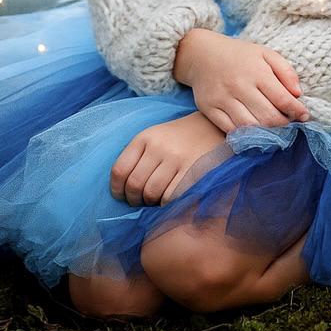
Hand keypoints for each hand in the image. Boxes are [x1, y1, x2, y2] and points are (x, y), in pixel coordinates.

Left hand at [111, 111, 226, 205]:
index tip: (123, 196)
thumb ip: (138, 158)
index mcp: (145, 137)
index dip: (117, 190)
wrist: (213, 127)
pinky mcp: (193, 170)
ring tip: (156, 200)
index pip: (119, 170)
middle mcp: (159, 146)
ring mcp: (177, 158)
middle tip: (141, 202)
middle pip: (134, 185)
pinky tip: (170, 198)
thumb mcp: (155, 137)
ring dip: (151, 203)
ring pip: (151, 193)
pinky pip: (171, 196)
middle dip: (134, 200)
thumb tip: (122, 192)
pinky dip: (167, 203)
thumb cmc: (178, 138)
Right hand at [173, 28, 308, 132]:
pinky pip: (230, 130)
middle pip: (268, 117)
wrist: (202, 54)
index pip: (283, 99)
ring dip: (267, 133)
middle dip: (284, 125)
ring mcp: (223, 100)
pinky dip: (245, 135)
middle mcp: (240, 86)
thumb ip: (285, 71)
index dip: (297, 111)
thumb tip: (298, 94)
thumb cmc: (240, 55)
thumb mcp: (266, 54)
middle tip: (291, 125)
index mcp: (257, 72)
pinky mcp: (210, 110)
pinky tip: (255, 132)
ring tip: (275, 130)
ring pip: (250, 126)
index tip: (305, 116)